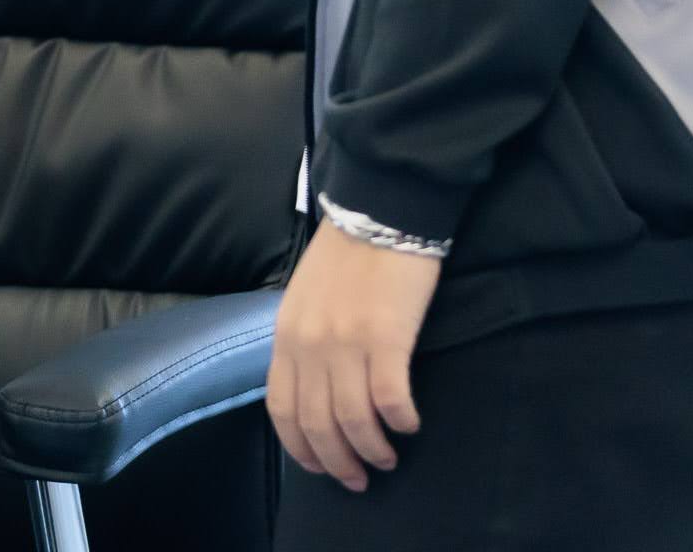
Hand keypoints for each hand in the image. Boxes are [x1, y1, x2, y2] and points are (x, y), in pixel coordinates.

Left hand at [267, 217, 439, 491]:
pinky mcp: (386, 337)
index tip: (321, 468)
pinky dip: (399, 420)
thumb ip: (303, 342)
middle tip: (361, 478)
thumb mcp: (304, 300)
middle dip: (338, 462)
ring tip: (388, 457)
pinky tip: (410, 424)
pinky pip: (389, 398)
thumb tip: (314, 389)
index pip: (282, 409)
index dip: (301, 448)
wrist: (378, 213)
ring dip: (372, 449)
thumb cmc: (345, 257)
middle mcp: (309, 345)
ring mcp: (346, 342)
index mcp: (286, 336)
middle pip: (317, 424)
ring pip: (353, 420)